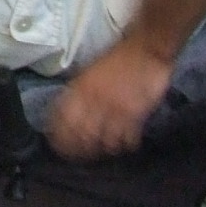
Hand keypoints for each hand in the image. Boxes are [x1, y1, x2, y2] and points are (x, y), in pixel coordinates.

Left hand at [46, 39, 175, 160]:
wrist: (146, 49)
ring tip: (103, 151)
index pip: (62, 121)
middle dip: (79, 151)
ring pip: (104, 142)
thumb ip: (79, 92)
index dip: (59, 138)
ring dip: (103, 150)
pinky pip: (126, 139)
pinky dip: (124, 145)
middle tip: (81, 157)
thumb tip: (67, 113)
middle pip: (82, 137)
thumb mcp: (90, 71)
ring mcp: (116, 110)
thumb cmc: (117, 59)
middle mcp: (95, 101)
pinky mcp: (136, 115)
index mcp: (80, 89)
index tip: (59, 147)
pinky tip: (124, 144)